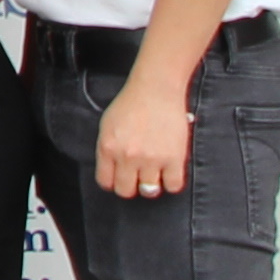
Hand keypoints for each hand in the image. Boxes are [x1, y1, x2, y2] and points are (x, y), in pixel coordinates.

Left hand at [93, 79, 195, 201]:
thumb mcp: (108, 125)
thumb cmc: (132, 103)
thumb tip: (111, 171)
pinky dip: (172, 181)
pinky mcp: (174, 158)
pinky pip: (173, 186)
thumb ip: (107, 149)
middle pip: (126, 191)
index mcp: (108, 147)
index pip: (105, 182)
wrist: (156, 89)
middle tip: (138, 175)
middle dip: (131, 185)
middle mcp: (127, 156)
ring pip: (149, 191)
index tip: (121, 177)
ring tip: (155, 172)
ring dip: (152, 183)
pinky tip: (170, 170)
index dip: (113, 182)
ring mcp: (151, 159)